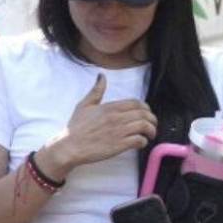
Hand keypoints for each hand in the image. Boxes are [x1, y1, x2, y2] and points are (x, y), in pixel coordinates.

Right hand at [38, 74, 156, 177]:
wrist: (70, 146)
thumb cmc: (76, 128)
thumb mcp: (84, 105)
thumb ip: (96, 91)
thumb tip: (101, 76)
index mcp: (110, 107)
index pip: (136, 103)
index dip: (145, 108)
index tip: (146, 114)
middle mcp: (117, 118)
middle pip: (144, 114)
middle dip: (152, 120)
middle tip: (152, 125)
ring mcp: (119, 131)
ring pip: (144, 126)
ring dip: (151, 131)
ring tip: (150, 135)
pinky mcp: (119, 145)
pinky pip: (139, 140)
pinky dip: (143, 141)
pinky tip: (140, 143)